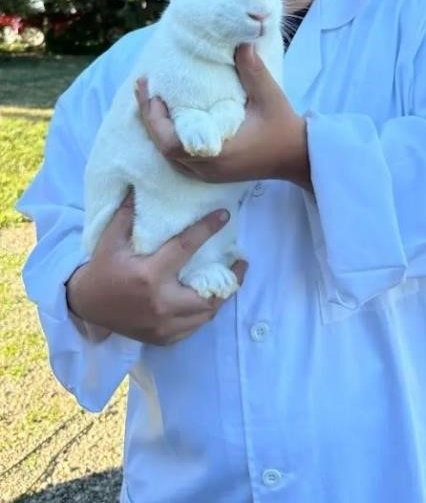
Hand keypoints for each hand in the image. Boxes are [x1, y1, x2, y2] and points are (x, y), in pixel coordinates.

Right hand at [66, 193, 246, 345]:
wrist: (85, 307)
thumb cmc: (101, 270)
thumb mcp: (110, 241)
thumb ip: (127, 215)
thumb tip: (138, 186)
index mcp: (150, 275)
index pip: (186, 248)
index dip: (207, 229)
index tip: (224, 216)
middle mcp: (161, 303)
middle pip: (209, 294)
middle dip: (231, 278)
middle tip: (241, 262)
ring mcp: (164, 326)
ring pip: (206, 314)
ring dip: (221, 297)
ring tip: (232, 280)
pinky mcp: (163, 338)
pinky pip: (194, 328)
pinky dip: (205, 313)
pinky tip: (211, 299)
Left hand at [135, 44, 311, 189]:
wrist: (297, 156)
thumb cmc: (283, 127)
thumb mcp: (269, 96)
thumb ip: (253, 70)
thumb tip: (241, 41)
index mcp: (217, 150)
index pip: (170, 141)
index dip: (152, 117)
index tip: (148, 90)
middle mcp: (208, 167)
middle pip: (163, 149)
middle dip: (150, 119)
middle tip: (145, 91)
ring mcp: (209, 174)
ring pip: (169, 156)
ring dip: (158, 131)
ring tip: (153, 103)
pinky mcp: (213, 174)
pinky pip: (180, 160)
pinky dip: (170, 140)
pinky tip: (171, 121)